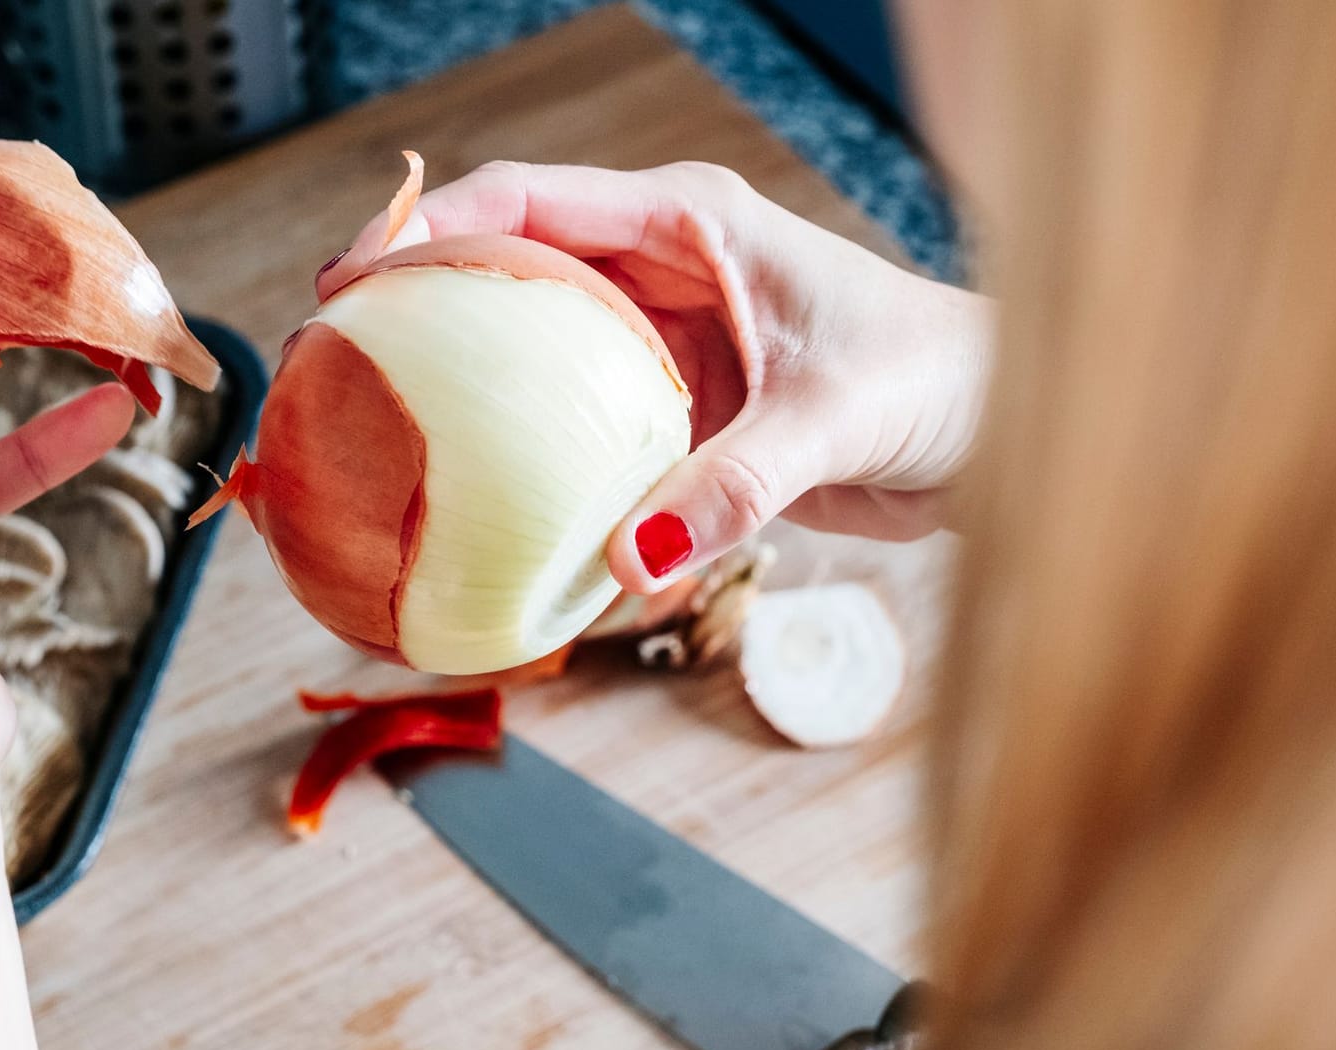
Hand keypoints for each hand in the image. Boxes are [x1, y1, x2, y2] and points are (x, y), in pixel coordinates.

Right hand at [319, 161, 993, 591]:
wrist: (998, 431)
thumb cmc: (940, 381)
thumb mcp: (837, 418)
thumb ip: (737, 483)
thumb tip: (631, 560)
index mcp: (689, 225)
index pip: (527, 203)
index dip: (428, 229)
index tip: (352, 282)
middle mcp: (661, 273)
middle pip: (505, 270)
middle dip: (417, 307)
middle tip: (337, 367)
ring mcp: (660, 346)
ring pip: (532, 357)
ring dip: (466, 390)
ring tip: (382, 440)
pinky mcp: (673, 413)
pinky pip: (576, 434)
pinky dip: (530, 466)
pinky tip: (487, 512)